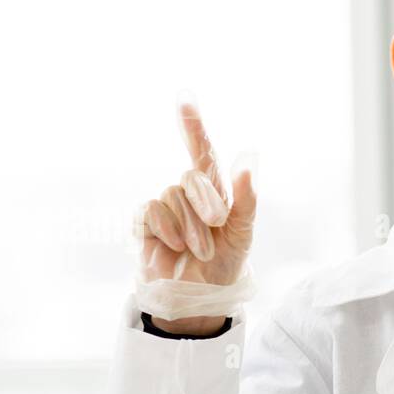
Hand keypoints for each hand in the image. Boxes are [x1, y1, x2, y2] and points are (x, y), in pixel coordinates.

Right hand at [134, 100, 256, 286]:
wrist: (198, 297)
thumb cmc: (225, 264)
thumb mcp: (243, 232)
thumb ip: (247, 197)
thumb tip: (248, 155)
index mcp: (214, 191)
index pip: (201, 151)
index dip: (192, 125)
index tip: (184, 97)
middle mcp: (187, 193)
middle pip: (192, 177)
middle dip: (207, 204)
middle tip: (215, 229)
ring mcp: (165, 207)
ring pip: (173, 195)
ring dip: (190, 226)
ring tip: (199, 250)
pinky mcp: (145, 223)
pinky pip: (152, 210)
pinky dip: (167, 228)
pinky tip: (174, 246)